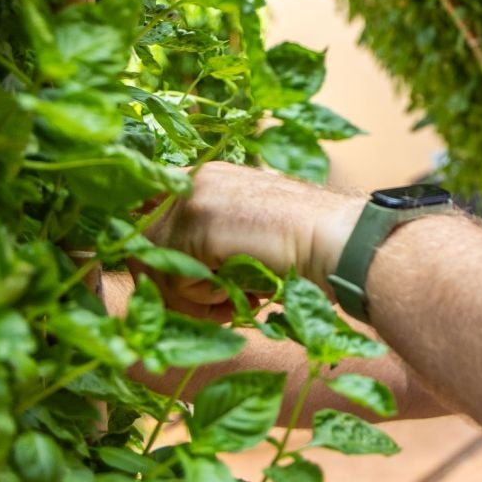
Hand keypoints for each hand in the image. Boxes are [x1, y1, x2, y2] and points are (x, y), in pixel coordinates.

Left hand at [145, 162, 364, 305]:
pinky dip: (207, 299)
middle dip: (172, 286)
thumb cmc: (302, 248)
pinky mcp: (201, 223)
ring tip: (233, 300)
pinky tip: (245, 291)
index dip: (153, 256)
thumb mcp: (244, 235)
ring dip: (192, 297)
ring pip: (154, 265)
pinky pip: (175, 279)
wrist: (340, 241)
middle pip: (140, 244)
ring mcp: (195, 197)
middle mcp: (193, 179)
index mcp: (204, 177)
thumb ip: (204, 241)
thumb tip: (158, 269)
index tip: (182, 286)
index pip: (144, 214)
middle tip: (216, 304)